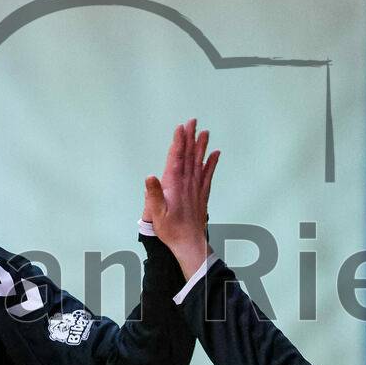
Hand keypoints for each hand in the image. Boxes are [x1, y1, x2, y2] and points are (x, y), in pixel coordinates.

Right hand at [144, 119, 219, 279]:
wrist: (189, 243)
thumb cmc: (170, 229)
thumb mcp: (156, 214)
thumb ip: (153, 195)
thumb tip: (149, 176)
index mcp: (174, 185)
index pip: (176, 159)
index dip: (178, 142)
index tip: (180, 127)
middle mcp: (187, 183)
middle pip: (189, 156)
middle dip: (190, 138)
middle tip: (193, 121)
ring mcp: (196, 188)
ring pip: (199, 162)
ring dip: (201, 146)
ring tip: (205, 132)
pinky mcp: (202, 195)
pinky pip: (208, 175)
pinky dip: (212, 163)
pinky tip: (215, 154)